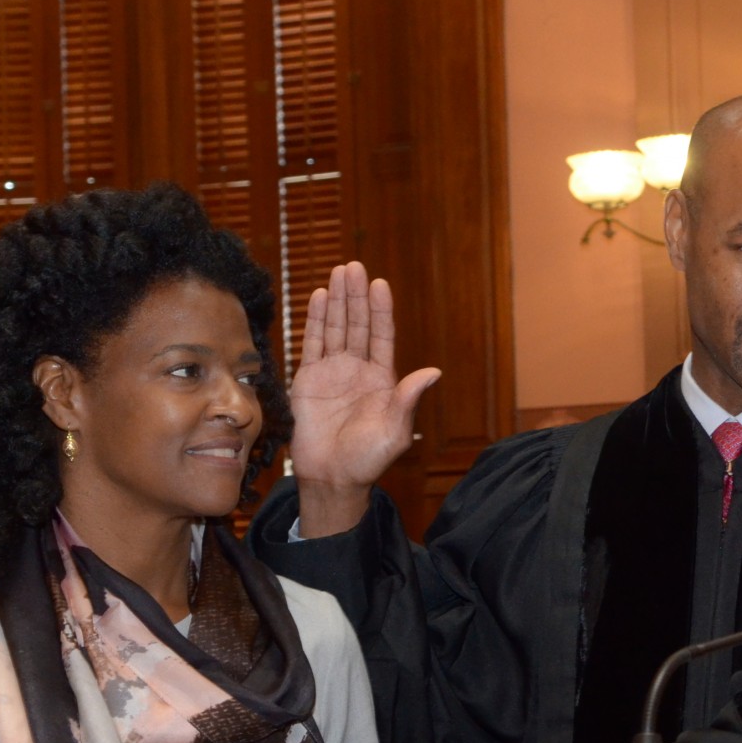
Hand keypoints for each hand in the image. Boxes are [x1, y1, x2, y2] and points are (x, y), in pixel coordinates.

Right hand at [288, 263, 441, 535]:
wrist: (332, 477)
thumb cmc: (368, 458)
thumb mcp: (396, 430)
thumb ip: (408, 398)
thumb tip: (433, 372)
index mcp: (382, 380)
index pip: (382, 336)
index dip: (381, 311)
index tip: (380, 285)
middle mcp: (358, 370)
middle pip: (358, 325)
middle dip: (356, 296)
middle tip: (354, 266)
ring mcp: (332, 373)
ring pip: (336, 328)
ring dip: (337, 301)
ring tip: (338, 272)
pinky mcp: (308, 380)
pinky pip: (312, 344)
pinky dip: (315, 321)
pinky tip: (318, 297)